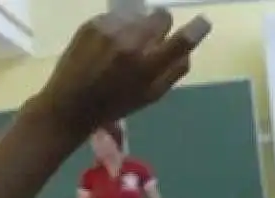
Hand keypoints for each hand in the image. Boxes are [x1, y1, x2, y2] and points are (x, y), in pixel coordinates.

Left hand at [25, 10, 210, 136]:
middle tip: (151, 41)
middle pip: (161, 16)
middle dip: (161, 26)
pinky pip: (116, 17)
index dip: (197, 29)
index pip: (181, 41)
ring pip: (138, 14)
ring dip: (137, 26)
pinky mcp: (92, 23)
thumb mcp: (150, 97)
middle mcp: (131, 43)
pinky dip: (117, 28)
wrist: (70, 103)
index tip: (204, 22)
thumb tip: (187, 51)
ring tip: (122, 47)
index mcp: (148, 67)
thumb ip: (173, 72)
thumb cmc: (115, 104)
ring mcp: (110, 30)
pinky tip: (106, 46)